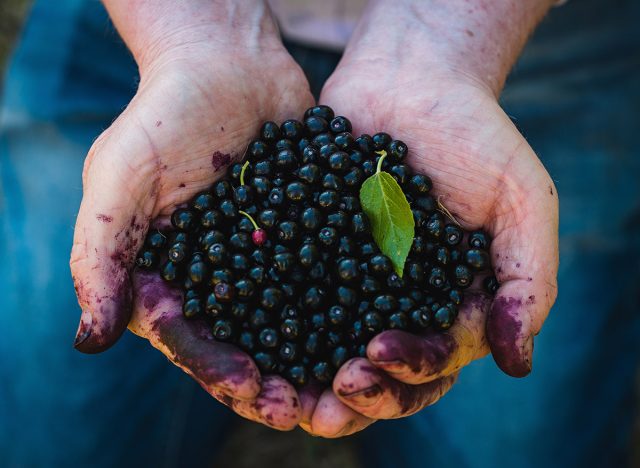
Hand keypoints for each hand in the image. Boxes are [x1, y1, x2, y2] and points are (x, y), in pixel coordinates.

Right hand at [70, 5, 313, 429]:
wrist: (226, 63)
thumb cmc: (163, 115)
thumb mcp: (119, 178)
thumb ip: (103, 255)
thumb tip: (89, 340)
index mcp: (172, 279)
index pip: (192, 340)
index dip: (219, 370)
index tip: (252, 388)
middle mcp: (222, 279)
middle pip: (249, 343)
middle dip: (276, 379)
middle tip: (309, 407)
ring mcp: (269, 260)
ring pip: (295, 321)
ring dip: (319, 357)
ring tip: (349, 382)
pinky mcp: (309, 235)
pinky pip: (330, 275)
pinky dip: (351, 302)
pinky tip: (378, 324)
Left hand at [301, 3, 558, 434]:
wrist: (412, 79)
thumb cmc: (476, 137)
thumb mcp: (521, 202)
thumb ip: (528, 279)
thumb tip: (517, 362)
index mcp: (449, 305)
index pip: (433, 361)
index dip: (409, 370)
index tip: (378, 354)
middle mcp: (396, 304)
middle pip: (377, 370)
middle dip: (355, 393)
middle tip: (329, 397)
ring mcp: (349, 281)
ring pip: (326, 345)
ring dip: (306, 375)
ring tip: (282, 389)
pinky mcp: (308, 252)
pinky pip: (286, 292)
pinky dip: (269, 316)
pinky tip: (246, 329)